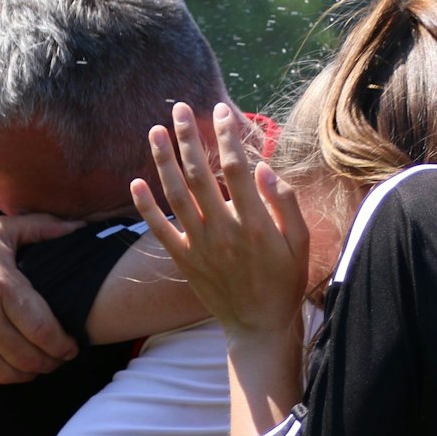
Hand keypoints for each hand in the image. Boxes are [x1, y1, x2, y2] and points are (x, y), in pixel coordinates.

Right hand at [0, 216, 81, 388]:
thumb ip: (41, 227)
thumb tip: (79, 228)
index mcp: (0, 285)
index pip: (43, 330)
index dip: (64, 346)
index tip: (71, 348)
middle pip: (29, 357)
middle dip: (51, 363)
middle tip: (58, 359)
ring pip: (7, 374)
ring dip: (28, 375)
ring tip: (36, 366)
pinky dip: (0, 380)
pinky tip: (8, 369)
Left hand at [130, 101, 310, 336]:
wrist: (258, 326)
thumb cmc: (285, 282)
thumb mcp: (300, 243)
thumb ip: (284, 204)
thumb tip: (263, 169)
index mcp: (254, 222)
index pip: (235, 168)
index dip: (226, 136)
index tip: (220, 111)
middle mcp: (223, 230)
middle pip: (199, 174)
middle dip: (188, 137)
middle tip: (179, 108)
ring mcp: (200, 245)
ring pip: (175, 195)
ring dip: (163, 161)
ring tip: (155, 131)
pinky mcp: (184, 259)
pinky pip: (160, 229)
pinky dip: (146, 206)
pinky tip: (135, 182)